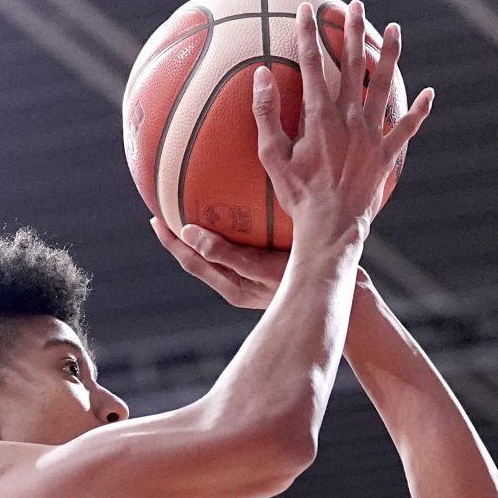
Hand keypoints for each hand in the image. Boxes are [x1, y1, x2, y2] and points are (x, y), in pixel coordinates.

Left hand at [154, 216, 290, 309]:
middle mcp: (239, 282)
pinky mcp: (270, 266)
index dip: (171, 242)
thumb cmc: (302, 281)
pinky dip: (234, 227)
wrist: (342, 294)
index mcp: (232, 286)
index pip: (191, 262)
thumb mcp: (260, 267)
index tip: (155, 218)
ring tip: (197, 203)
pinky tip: (243, 204)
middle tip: (167, 207)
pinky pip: (243, 244)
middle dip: (182, 235)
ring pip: (221, 251)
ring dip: (207, 230)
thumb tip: (189, 234)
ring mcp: (255, 275)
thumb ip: (225, 253)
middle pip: (201, 256)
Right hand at [253, 0, 432, 248]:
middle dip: (352, 31)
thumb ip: (266, 113)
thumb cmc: (297, 196)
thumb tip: (260, 75)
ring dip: (389, 55)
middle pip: (353, 65)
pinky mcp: (386, 155)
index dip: (308, 34)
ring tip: (393, 29)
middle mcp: (349, 119)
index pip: (312, 64)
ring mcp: (371, 136)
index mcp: (320, 117)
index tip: (305, 11)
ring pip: (383, 86)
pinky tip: (429, 93)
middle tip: (353, 7)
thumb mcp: (272, 157)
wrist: (330, 228)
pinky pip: (407, 129)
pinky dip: (419, 112)